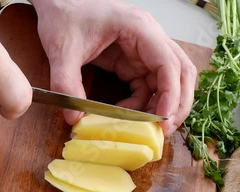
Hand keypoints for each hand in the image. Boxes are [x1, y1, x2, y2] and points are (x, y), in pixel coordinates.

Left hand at [31, 0, 196, 135]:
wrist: (59, 4)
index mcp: (139, 28)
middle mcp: (149, 37)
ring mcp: (143, 49)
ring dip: (162, 105)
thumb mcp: (62, 50)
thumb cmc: (64, 15)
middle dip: (177, 103)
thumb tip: (74, 117)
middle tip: (165, 130)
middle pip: (180, 72)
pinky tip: (128, 114)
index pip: (168, 63)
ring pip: (168, 80)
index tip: (162, 120)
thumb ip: (66, 84)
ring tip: (149, 128)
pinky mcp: (133, 60)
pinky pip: (148, 85)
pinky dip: (143, 103)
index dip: (170, 95)